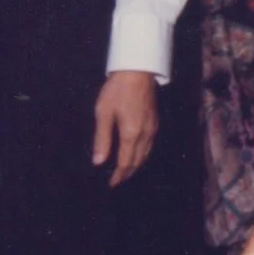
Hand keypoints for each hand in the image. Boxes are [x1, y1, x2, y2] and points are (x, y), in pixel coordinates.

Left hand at [92, 69, 158, 186]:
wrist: (137, 70)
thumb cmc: (117, 90)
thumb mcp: (103, 113)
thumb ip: (102, 139)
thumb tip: (98, 162)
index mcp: (131, 134)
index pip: (125, 162)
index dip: (118, 176)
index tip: (111, 184)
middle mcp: (145, 134)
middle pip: (137, 161)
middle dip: (127, 173)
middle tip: (117, 181)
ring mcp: (152, 128)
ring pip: (145, 154)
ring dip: (135, 165)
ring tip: (125, 170)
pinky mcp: (155, 122)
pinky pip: (149, 145)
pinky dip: (142, 155)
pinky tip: (135, 153)